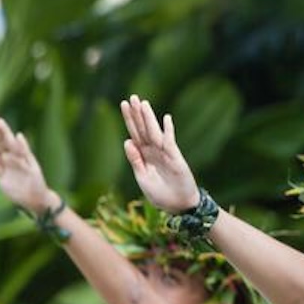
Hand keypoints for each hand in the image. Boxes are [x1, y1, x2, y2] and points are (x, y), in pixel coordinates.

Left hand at [0, 115, 57, 212]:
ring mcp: (24, 163)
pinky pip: (25, 158)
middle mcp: (16, 158)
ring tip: (0, 123)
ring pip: (14, 146)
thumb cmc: (18, 190)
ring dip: (7, 135)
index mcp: (8, 160)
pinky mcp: (33, 170)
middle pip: (5, 141)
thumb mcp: (2, 179)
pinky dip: (22, 148)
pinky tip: (19, 137)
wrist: (35, 202)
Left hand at [120, 96, 200, 212]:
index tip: (124, 105)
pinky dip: (168, 131)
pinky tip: (166, 119)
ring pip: (154, 132)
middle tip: (132, 97)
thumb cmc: (160, 194)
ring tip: (143, 103)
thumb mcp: (142, 178)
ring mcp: (165, 153)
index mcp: (143, 156)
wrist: (179, 205)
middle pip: (143, 129)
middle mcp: (153, 151)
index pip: (134, 133)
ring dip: (149, 118)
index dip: (130, 119)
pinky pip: (170, 142)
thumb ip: (135, 160)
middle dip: (137, 114)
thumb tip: (127, 141)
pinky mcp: (175, 158)